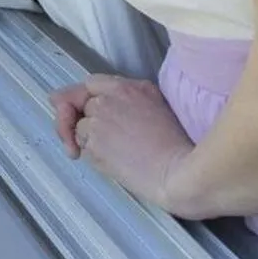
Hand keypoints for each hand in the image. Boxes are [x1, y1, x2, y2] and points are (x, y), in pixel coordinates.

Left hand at [53, 75, 194, 210]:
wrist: (178, 175)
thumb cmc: (175, 146)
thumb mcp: (157, 105)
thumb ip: (128, 97)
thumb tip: (107, 102)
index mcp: (124, 88)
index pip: (90, 83)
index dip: (83, 98)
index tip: (83, 111)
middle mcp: (106, 101)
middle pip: (82, 107)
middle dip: (87, 122)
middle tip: (100, 140)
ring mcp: (97, 122)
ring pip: (80, 129)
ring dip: (91, 141)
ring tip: (119, 154)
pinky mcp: (93, 145)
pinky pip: (82, 148)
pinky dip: (92, 155)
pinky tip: (116, 163)